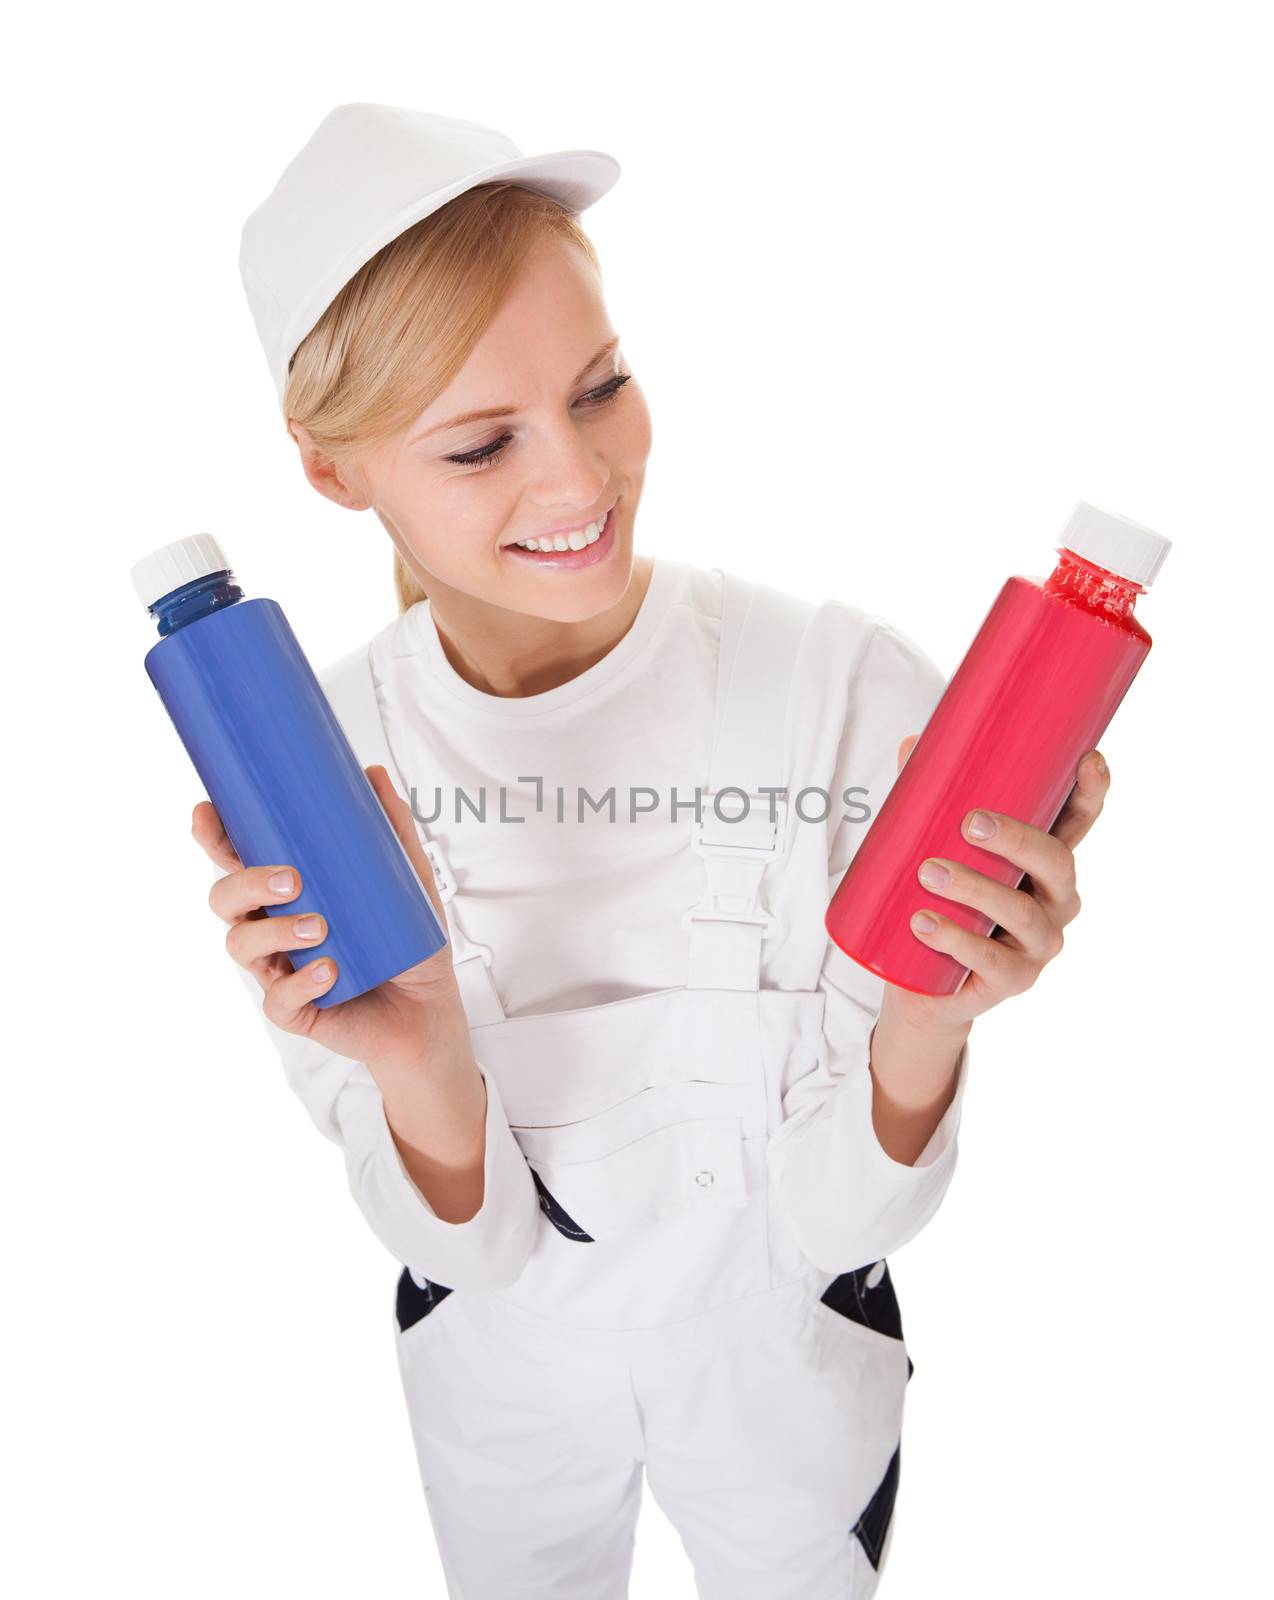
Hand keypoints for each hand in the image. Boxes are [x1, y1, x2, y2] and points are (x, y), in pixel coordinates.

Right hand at [192, 764, 461, 1075]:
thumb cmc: (408, 944)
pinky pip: (279, 1000)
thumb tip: (372, 774)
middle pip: (224, 899)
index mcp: (285, 893)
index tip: (208, 813)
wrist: (431, 1012)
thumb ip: (392, 830)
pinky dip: (300, 984)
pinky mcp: (296, 1011)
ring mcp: (278, 970)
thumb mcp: (408, 880)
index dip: (213, 837)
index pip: (235, 861)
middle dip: (245, 883)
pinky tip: (327, 971)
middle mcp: (271, 928)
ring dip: (273, 931)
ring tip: (318, 926)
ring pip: (240, 944)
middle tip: (291, 879)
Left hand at [883, 736, 1110, 1033]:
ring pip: (1020, 912)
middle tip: (970, 822)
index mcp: (1045, 863)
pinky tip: (925, 924)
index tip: (1089, 760)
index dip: (1091, 794)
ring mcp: (1039, 944)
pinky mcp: (1013, 982)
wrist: (923, 985)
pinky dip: (957, 941)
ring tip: (929, 872)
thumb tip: (910, 743)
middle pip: (1056, 863)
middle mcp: (1056, 901)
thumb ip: (929, 800)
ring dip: (975, 889)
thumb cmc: (940, 902)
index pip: (1078, 824)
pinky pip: (991, 962)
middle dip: (1017, 839)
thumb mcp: (936, 849)